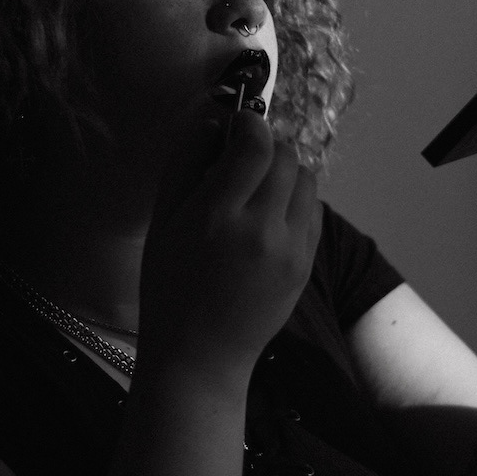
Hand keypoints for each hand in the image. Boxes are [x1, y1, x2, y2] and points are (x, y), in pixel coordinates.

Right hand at [138, 97, 322, 384]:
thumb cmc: (168, 286)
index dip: (250, 124)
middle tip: (243, 158)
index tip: (237, 125)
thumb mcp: (162, 221)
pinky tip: (271, 215)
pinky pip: (313, 210)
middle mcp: (261, 230)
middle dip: (267, 146)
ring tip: (258, 187)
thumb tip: (215, 121)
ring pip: (307, 180)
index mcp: (217, 216)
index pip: (255, 145)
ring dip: (285, 172)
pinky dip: (296, 200)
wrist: (200, 355)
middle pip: (286, 157)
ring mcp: (290, 249)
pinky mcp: (305, 265)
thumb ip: (187, 164)